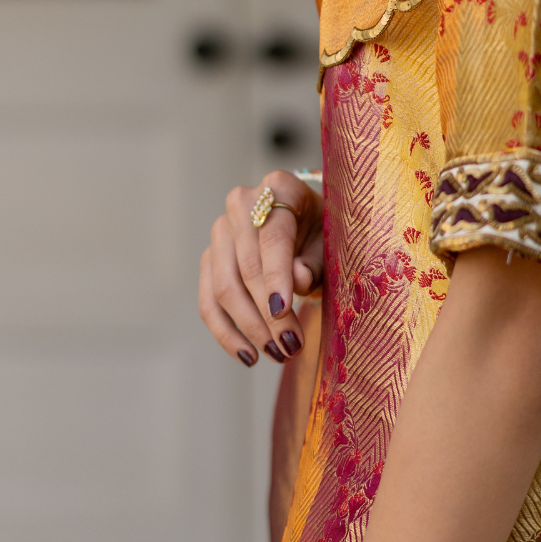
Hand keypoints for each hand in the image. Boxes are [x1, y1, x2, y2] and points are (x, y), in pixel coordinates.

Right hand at [198, 173, 322, 369]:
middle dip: (268, 314)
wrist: (308, 227)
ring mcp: (220, 231)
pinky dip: (227, 334)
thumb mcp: (331, 243)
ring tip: (277, 354)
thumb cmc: (324, 233)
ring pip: (224, 289)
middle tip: (291, 346)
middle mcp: (242, 203)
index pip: (272, 237)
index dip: (276, 277)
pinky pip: (209, 302)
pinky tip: (248, 356)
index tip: (284, 311)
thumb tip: (297, 281)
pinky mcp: (209, 259)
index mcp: (278, 185)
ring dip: (250, 329)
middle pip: (246, 267)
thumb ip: (314, 261)